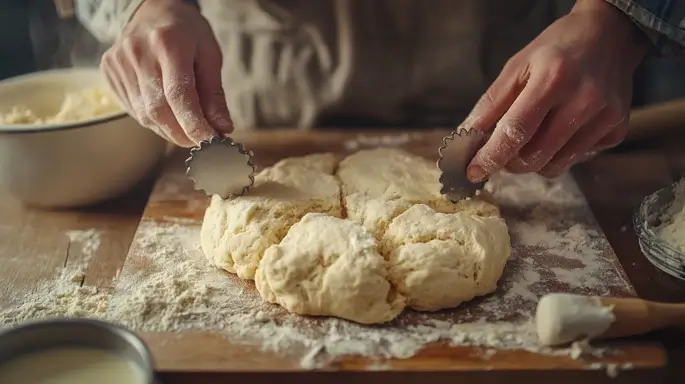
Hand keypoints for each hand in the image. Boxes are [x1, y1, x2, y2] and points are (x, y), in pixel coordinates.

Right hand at [100, 0, 232, 146]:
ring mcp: (119, 63)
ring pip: (145, 115)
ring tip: (188, 130)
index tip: (212, 142)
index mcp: (167, 43)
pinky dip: (154, 121)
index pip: (180, 95)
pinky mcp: (109, 72)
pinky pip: (133, 110)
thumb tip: (222, 127)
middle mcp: (138, 53)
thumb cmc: (186, 31)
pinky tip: (168, 117)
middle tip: (202, 142)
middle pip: (159, 110)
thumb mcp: (209, 54)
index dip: (195, 125)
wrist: (150, 10)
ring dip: (170, 131)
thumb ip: (214, 93)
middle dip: (183, 134)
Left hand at [464, 0, 648, 180]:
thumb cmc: (556, 50)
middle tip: (503, 150)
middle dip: (510, 161)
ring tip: (531, 138)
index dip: (491, 156)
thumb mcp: (517, 66)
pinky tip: (560, 130)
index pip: (516, 131)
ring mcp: (605, 118)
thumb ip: (491, 104)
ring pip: (555, 165)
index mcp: (553, 79)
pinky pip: (576, 160)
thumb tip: (467, 138)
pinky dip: (559, 154)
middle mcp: (584, 101)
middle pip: (535, 156)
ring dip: (534, 161)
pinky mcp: (618, 130)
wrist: (609, 36)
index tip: (473, 171)